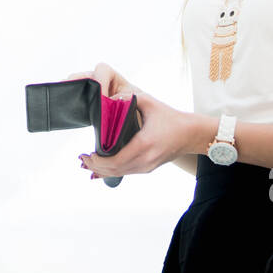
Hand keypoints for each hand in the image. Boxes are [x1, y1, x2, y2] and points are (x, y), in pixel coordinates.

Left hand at [64, 62, 194, 178]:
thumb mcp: (149, 102)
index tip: (85, 153)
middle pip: (114, 170)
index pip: (115, 160)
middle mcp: (145, 160)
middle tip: (82, 158)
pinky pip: (126, 172)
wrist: (191, 134)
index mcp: (144, 144)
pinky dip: (111, 171)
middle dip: (95, 166)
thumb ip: (128, 98)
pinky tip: (100, 169)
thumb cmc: (170, 117)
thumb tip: (108, 99)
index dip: (97, 160)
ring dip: (102, 170)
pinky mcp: (148, 168)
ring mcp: (147, 167)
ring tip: (87, 163)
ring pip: (119, 173)